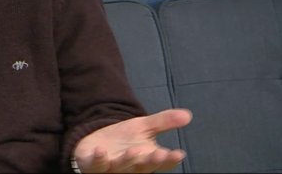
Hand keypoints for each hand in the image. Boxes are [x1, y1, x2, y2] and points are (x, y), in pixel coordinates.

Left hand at [73, 108, 191, 172]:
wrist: (96, 142)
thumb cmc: (123, 140)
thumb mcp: (143, 127)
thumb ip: (164, 122)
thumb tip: (187, 114)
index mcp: (146, 159)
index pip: (161, 162)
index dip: (170, 159)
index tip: (178, 153)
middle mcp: (131, 167)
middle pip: (143, 166)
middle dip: (151, 161)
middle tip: (160, 154)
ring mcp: (112, 167)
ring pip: (122, 167)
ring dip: (128, 161)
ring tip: (134, 152)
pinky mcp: (94, 165)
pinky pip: (97, 165)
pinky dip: (99, 159)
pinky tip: (101, 151)